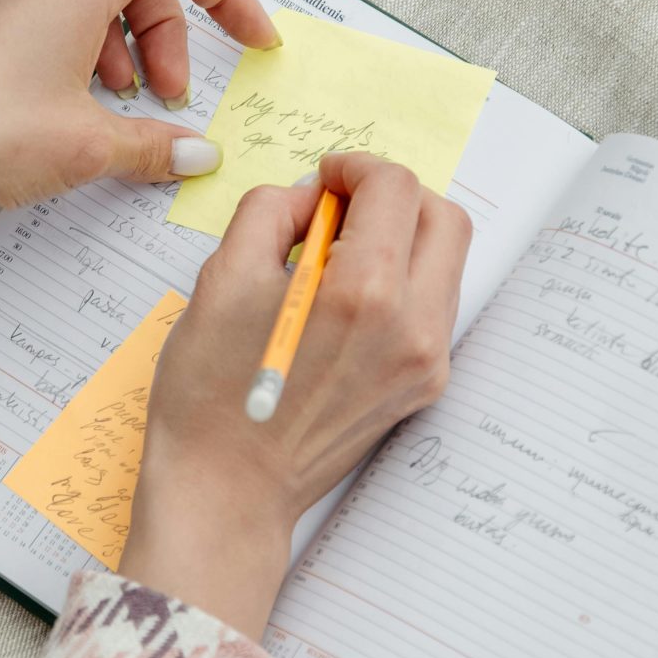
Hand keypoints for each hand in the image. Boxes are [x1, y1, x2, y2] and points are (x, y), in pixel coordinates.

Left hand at [0, 0, 278, 210]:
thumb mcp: (86, 144)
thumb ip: (154, 145)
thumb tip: (194, 153)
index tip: (253, 41)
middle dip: (172, 38)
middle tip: (172, 101)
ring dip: (127, 49)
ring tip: (123, 110)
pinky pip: (54, 15)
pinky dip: (85, 52)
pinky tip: (75, 110)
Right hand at [121, 153, 471, 640]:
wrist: (226, 490)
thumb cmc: (211, 393)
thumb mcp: (222, 277)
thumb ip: (272, 211)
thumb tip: (312, 197)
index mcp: (363, 292)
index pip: (395, 190)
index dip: (357, 167)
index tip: (326, 176)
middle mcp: (412, 327)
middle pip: (443, 219)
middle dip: (394, 196)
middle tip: (341, 205)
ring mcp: (427, 362)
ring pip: (446, 263)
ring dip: (403, 238)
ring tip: (338, 255)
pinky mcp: (423, 387)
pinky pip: (434, 309)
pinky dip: (402, 283)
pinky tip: (347, 299)